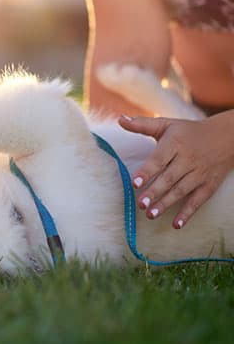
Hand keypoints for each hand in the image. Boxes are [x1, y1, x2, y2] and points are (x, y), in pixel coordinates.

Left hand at [119, 112, 233, 228]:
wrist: (227, 136)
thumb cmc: (188, 131)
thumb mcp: (167, 124)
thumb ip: (142, 124)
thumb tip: (120, 119)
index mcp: (175, 144)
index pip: (159, 159)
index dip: (147, 171)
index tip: (135, 183)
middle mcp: (188, 159)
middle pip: (169, 178)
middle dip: (155, 192)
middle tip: (140, 204)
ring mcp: (200, 173)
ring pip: (182, 190)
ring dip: (167, 204)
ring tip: (150, 215)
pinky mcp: (209, 184)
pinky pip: (198, 200)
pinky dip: (188, 213)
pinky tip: (176, 224)